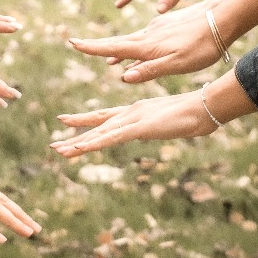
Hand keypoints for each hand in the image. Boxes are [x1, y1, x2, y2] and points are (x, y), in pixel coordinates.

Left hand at [51, 91, 217, 156]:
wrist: (202, 108)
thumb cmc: (192, 114)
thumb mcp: (171, 121)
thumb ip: (160, 124)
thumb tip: (154, 130)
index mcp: (136, 112)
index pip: (105, 117)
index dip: (85, 121)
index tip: (66, 121)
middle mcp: (130, 113)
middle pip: (97, 125)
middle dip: (76, 134)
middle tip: (55, 144)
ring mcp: (133, 120)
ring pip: (99, 134)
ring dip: (78, 144)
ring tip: (58, 150)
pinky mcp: (137, 127)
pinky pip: (110, 138)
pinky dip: (93, 143)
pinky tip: (79, 148)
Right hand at [68, 5, 225, 81]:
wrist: (220, 19)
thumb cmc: (201, 47)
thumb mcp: (176, 64)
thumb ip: (150, 70)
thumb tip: (123, 76)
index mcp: (147, 46)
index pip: (113, 47)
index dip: (92, 47)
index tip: (73, 42)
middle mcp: (148, 35)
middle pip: (118, 43)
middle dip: (99, 47)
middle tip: (78, 45)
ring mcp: (158, 28)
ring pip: (134, 41)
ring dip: (120, 50)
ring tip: (110, 59)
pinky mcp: (168, 26)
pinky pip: (147, 38)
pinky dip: (138, 46)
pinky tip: (142, 50)